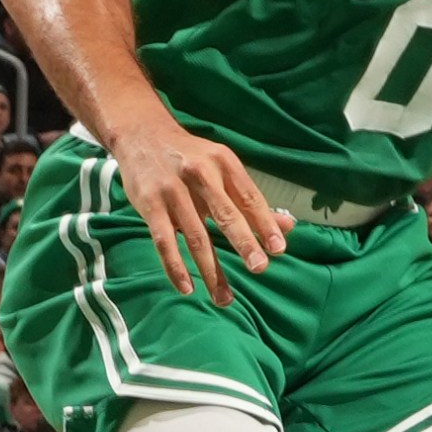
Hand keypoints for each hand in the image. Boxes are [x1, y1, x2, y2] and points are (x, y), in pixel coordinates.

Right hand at [107, 112, 287, 303]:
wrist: (142, 133)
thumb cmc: (192, 158)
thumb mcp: (224, 168)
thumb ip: (252, 200)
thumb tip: (289, 226)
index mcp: (224, 163)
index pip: (250, 197)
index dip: (265, 224)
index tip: (278, 249)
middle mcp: (200, 174)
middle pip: (225, 214)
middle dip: (244, 243)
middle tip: (260, 268)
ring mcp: (172, 189)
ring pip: (195, 235)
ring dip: (211, 270)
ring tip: (224, 298)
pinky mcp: (148, 204)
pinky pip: (164, 241)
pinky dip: (175, 266)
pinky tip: (187, 287)